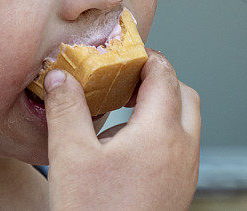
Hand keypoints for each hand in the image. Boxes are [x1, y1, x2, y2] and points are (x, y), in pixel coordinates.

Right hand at [44, 49, 200, 210]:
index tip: (121, 55)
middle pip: (185, 95)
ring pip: (186, 123)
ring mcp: (186, 173)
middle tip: (125, 81)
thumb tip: (60, 75)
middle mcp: (183, 149)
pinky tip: (125, 151)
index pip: (164, 74)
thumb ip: (66, 108)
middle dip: (159, 80)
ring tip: (120, 117)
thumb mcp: (69, 156)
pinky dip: (162, 135)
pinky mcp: (180, 191)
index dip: (144, 57)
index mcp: (160, 132)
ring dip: (161, 108)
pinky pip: (181, 148)